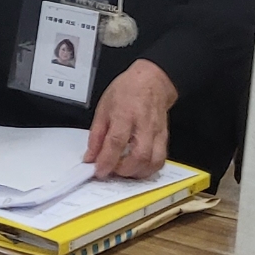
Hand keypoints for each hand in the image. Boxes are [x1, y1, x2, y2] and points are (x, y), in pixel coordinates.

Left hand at [85, 60, 177, 177]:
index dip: (106, 160)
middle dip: (123, 170)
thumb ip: (96, 134)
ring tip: (123, 171)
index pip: (116, 142)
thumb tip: (90, 156)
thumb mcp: (103, 107)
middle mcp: (143, 125)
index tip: (98, 171)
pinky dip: (149, 169)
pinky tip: (138, 167)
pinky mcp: (164, 138)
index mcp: (124, 114)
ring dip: (137, 173)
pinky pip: (161, 160)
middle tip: (111, 170)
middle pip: (139, 155)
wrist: (152, 81)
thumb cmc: (127, 91)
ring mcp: (157, 132)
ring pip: (153, 161)